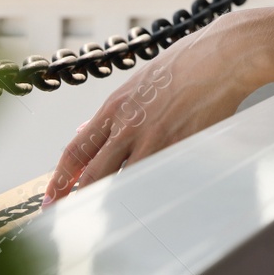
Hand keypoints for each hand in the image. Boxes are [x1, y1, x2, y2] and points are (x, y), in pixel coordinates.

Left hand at [40, 21, 260, 207]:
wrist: (221, 57)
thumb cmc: (186, 63)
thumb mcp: (139, 82)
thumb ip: (113, 111)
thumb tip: (87, 131)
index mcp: (115, 107)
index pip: (76, 150)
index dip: (60, 178)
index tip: (52, 197)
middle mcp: (128, 126)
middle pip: (93, 175)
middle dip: (77, 199)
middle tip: (69, 217)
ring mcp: (154, 140)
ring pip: (122, 183)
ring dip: (113, 200)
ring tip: (108, 216)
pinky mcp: (179, 149)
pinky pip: (157, 179)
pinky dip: (148, 192)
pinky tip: (146, 200)